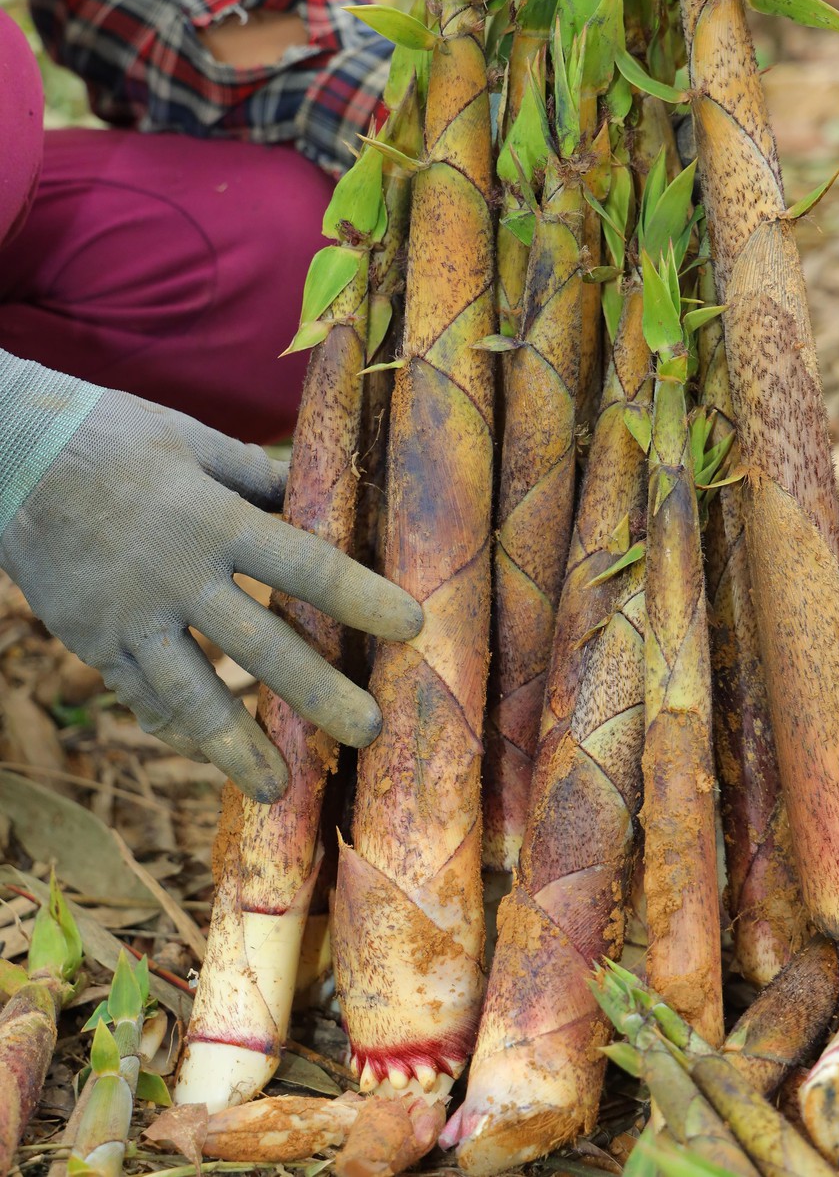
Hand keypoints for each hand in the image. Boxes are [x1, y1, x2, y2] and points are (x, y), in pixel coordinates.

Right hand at [0, 385, 421, 801]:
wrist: (11, 456)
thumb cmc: (112, 435)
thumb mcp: (191, 440)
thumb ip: (256, 476)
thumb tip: (312, 492)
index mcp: (215, 519)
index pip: (305, 564)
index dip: (361, 597)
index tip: (411, 625)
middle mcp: (179, 575)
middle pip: (262, 645)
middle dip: (319, 692)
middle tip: (369, 732)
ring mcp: (132, 616)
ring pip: (193, 693)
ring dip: (239, 745)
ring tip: (279, 790)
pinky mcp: (92, 640)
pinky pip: (140, 694)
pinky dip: (173, 725)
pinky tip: (202, 752)